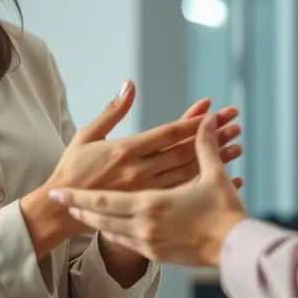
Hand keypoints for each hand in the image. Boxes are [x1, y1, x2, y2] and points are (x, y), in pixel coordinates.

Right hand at [21, 82, 241, 253]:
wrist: (61, 211)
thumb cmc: (73, 170)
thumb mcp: (88, 135)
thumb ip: (112, 111)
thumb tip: (129, 85)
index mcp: (126, 151)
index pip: (168, 133)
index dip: (193, 121)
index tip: (215, 110)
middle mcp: (140, 171)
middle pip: (185, 151)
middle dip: (212, 135)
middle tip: (236, 123)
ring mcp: (145, 191)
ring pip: (188, 172)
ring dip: (213, 158)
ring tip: (237, 144)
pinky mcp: (146, 206)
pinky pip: (182, 193)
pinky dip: (202, 182)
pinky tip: (223, 177)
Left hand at [49, 113, 248, 267]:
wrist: (237, 251)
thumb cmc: (224, 212)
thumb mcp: (214, 175)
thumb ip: (203, 146)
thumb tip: (202, 119)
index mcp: (152, 202)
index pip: (105, 200)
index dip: (79, 196)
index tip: (57, 191)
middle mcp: (146, 225)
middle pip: (102, 217)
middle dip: (79, 208)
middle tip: (58, 200)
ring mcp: (150, 242)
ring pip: (111, 232)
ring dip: (93, 220)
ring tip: (77, 211)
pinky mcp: (157, 254)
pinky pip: (127, 243)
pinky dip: (113, 233)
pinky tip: (107, 228)